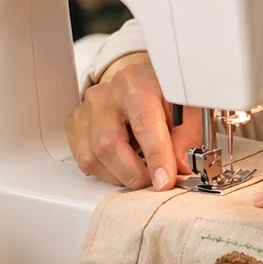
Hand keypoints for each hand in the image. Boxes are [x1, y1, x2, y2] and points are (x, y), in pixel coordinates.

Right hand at [66, 52, 202, 189]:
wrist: (139, 83)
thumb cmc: (163, 94)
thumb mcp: (186, 108)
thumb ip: (187, 136)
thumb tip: (181, 165)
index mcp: (135, 84)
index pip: (144, 123)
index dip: (156, 156)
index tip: (165, 180)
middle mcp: (105, 96)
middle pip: (109, 145)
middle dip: (136, 173)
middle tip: (157, 180)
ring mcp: (86, 111)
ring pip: (93, 158)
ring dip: (122, 175)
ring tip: (143, 169)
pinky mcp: (75, 126)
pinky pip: (86, 162)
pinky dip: (108, 172)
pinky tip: (125, 163)